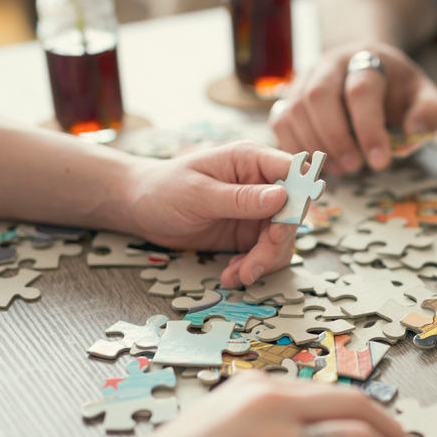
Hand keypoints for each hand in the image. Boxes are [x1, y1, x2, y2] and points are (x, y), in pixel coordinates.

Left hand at [124, 141, 296, 287]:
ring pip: (282, 239)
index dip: (298, 199)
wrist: (139, 208)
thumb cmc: (162, 189)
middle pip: (291, 214)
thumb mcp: (198, 194)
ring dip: (263, 262)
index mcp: (251, 160)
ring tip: (236, 276)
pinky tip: (231, 273)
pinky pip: (265, 254)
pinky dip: (252, 267)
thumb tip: (282, 198)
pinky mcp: (249, 233)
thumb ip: (240, 198)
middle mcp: (261, 184)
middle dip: (274, 245)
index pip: (293, 172)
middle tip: (251, 267)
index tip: (281, 229)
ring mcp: (257, 211)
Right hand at [271, 42, 436, 174]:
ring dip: (314, 145)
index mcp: (367, 58)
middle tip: (354, 168)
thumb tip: (414, 129)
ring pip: (295, 109)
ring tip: (339, 170)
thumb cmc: (397, 91)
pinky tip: (315, 166)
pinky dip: (294, 147)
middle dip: (336, 137)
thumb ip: (431, 112)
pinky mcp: (289, 97)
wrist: (369, 71)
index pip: (362, 90)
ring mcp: (305, 79)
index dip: (369, 129)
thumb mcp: (425, 97)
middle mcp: (330, 64)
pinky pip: (280, 121)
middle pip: (320, 96)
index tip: (381, 162)